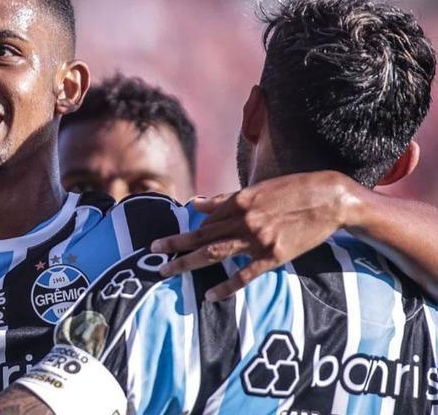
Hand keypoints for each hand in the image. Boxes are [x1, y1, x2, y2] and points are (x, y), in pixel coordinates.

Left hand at [151, 171, 361, 300]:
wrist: (332, 199)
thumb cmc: (294, 190)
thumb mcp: (257, 188)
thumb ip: (224, 199)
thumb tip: (194, 203)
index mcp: (239, 200)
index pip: (205, 218)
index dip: (192, 229)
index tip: (180, 238)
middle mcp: (244, 219)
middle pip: (201, 235)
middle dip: (175, 244)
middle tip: (152, 251)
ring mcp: (258, 239)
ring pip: (214, 253)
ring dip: (187, 262)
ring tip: (166, 271)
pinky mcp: (274, 256)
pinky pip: (244, 275)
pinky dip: (226, 287)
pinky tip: (209, 295)